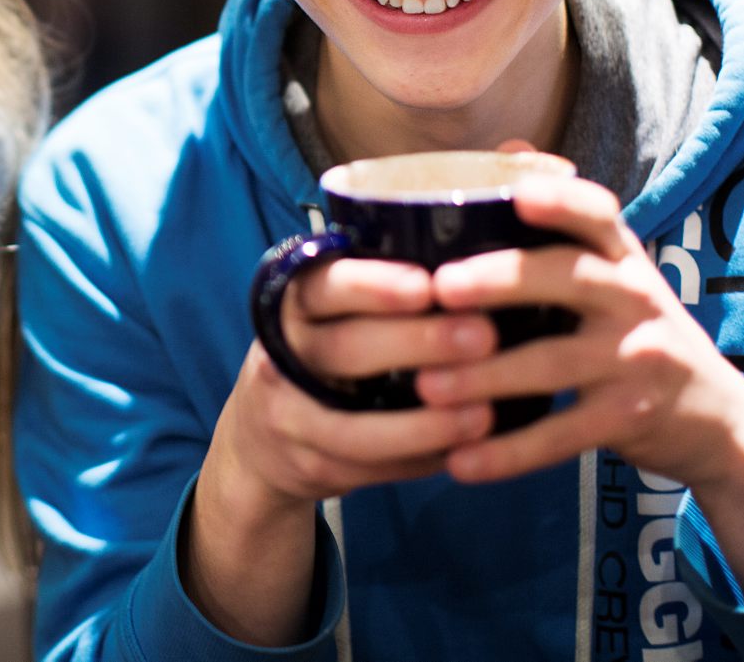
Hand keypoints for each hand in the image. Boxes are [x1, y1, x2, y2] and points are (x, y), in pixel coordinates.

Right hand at [216, 256, 496, 508]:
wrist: (259, 439)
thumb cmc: (318, 359)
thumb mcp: (325, 317)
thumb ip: (374, 297)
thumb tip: (466, 274)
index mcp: (292, 306)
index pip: (325, 287)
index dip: (375, 286)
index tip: (430, 286)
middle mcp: (281, 357)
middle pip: (345, 349)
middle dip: (417, 343)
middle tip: (483, 337)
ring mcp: (288, 416)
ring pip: (354, 427)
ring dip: (423, 424)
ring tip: (483, 416)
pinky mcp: (309, 465)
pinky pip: (369, 468)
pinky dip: (418, 461)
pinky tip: (462, 452)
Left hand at [413, 171, 743, 598]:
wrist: (720, 421)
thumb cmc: (637, 332)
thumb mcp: (614, 273)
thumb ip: (563, 225)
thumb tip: (507, 146)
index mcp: (621, 258)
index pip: (598, 213)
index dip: (559, 197)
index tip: (512, 188)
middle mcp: (634, 298)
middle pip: (567, 278)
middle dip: (501, 280)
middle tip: (440, 289)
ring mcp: (639, 359)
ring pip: (553, 363)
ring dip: (485, 378)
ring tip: (425, 387)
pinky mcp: (634, 418)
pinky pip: (562, 435)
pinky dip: (509, 453)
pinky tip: (459, 463)